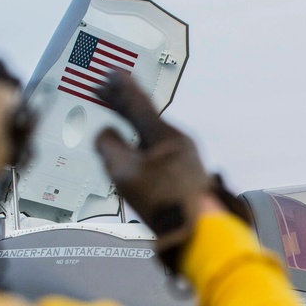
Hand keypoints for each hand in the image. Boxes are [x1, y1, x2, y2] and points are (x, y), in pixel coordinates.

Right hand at [94, 74, 212, 268]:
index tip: (109, 73)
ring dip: (132, 125)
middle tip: (105, 90)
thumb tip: (106, 133)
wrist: (199, 233)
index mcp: (166, 135)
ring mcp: (186, 158)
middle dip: (123, 104)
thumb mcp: (125, 172)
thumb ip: (109, 146)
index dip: (120, 88)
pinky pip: (158, 151)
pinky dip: (142, 144)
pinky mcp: (187, 175)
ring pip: (152, 134)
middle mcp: (180, 141)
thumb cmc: (165, 203)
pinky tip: (136, 152)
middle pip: (145, 116)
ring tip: (117, 117)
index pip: (138, 103)